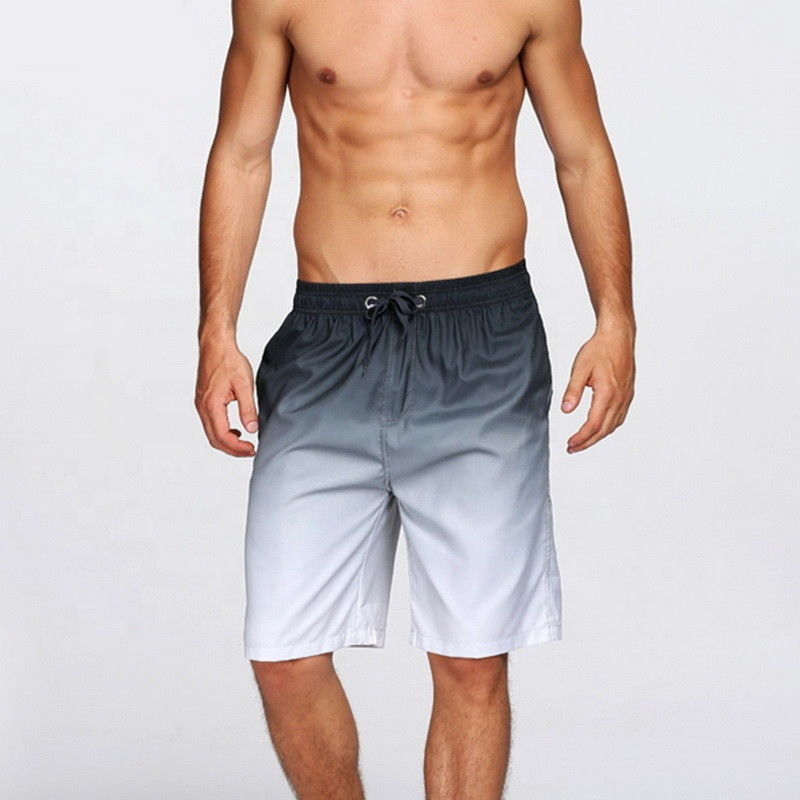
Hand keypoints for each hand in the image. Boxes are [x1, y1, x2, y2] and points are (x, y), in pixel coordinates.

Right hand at [195, 341, 258, 456]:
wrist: (216, 345)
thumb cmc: (228, 360)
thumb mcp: (244, 384)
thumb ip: (248, 408)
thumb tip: (252, 428)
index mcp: (211, 405)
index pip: (222, 436)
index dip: (238, 447)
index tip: (252, 448)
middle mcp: (202, 407)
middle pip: (214, 439)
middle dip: (232, 449)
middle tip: (250, 450)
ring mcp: (201, 405)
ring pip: (211, 433)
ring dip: (227, 442)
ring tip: (245, 443)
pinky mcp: (203, 401)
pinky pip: (210, 424)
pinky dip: (222, 432)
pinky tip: (236, 430)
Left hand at [561, 323, 634, 453]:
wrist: (618, 336)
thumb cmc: (600, 349)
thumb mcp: (580, 368)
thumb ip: (573, 390)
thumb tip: (566, 410)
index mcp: (607, 394)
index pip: (593, 425)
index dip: (581, 438)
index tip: (570, 444)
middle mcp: (619, 398)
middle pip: (604, 430)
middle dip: (587, 442)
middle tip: (573, 448)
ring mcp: (625, 397)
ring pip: (613, 425)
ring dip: (598, 436)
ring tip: (584, 441)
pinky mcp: (627, 394)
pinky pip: (619, 417)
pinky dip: (608, 427)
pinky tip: (600, 427)